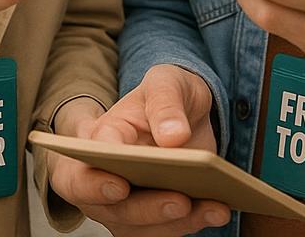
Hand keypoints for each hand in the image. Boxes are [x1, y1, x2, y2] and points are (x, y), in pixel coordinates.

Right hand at [48, 66, 230, 235]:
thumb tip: (173, 138)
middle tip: (180, 201)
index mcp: (101, 138)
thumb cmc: (164, 93)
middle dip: (146, 209)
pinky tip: (218, 210)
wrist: (182, 109)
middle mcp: (106, 177)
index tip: (120, 185)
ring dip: (175, 223)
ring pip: (140, 227)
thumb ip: (165, 103)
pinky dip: (193, 223)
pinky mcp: (153, 216)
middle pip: (112, 208)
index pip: (86, 167)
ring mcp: (127, 202)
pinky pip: (165, 230)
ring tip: (213, 207)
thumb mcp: (165, 82)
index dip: (96, 183)